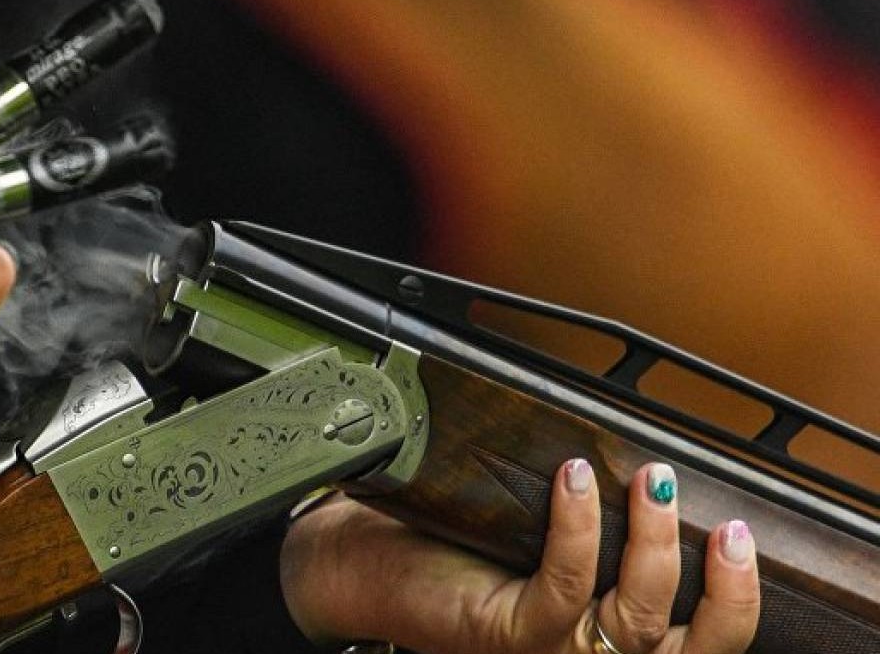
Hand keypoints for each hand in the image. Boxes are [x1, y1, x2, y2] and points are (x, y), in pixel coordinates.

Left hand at [281, 461, 759, 653]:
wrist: (363, 569)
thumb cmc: (448, 551)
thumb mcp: (537, 545)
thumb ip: (594, 531)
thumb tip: (647, 469)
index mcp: (599, 644)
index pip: (691, 645)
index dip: (733, 603)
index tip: (741, 539)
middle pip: (686, 651)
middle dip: (724, 594)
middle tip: (729, 529)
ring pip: (632, 620)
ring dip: (653, 544)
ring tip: (651, 481)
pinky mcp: (506, 636)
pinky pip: (562, 589)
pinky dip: (577, 530)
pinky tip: (575, 480)